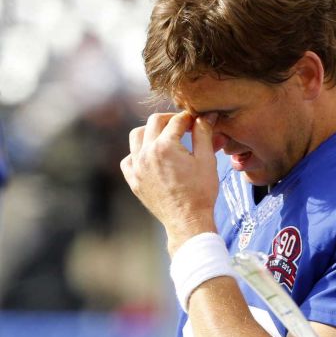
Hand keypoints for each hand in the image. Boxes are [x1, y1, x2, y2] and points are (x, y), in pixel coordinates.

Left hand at [120, 111, 219, 253]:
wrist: (187, 221)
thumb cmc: (200, 192)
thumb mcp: (207, 160)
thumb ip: (204, 133)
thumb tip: (207, 115)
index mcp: (165, 146)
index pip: (177, 121)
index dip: (190, 117)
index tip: (198, 120)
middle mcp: (146, 153)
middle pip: (154, 122)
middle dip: (170, 120)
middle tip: (184, 125)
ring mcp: (137, 167)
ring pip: (137, 136)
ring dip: (151, 132)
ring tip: (166, 137)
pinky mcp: (133, 180)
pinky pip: (128, 158)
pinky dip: (138, 153)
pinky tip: (152, 157)